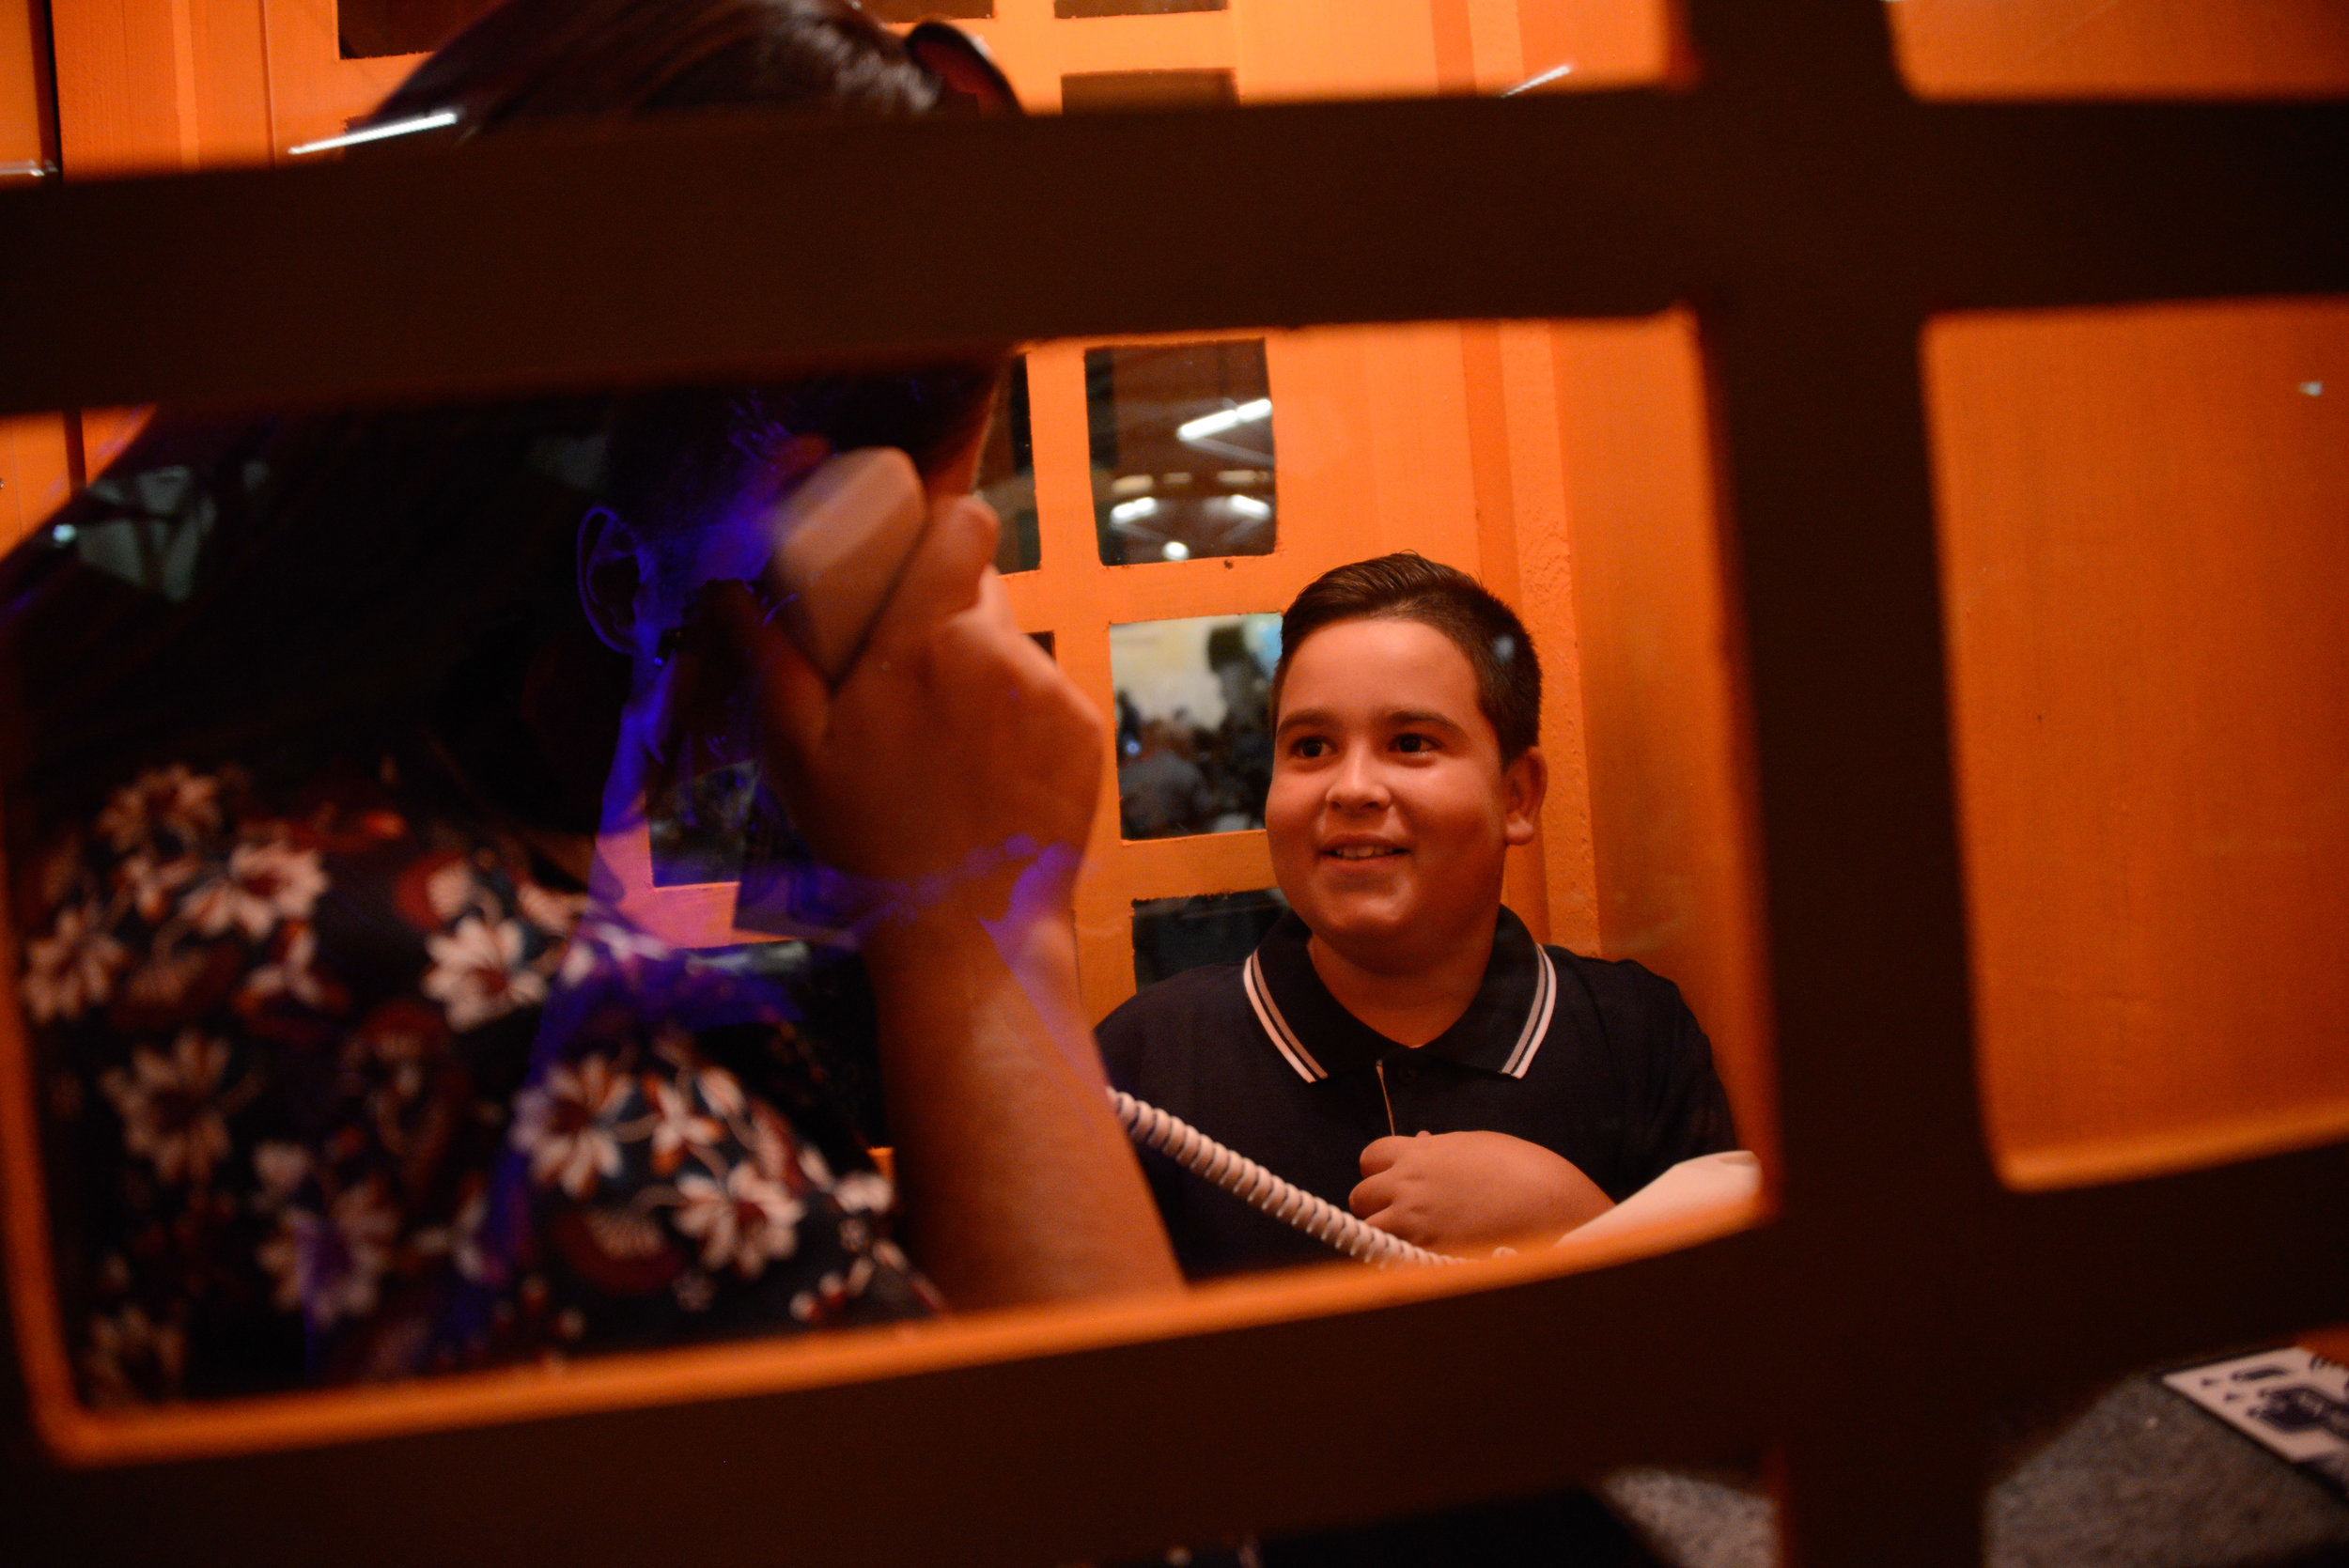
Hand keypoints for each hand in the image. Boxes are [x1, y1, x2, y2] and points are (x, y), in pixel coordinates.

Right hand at [713, 494, 1102, 916]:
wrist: (968, 930)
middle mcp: (998, 651)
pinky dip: (1020, 719)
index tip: (919, 552)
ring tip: (947, 743)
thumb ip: (767, 658)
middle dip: (946, 614)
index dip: (946, 524)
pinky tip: (989, 772)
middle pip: (981, 590)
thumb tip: (724, 588)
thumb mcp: (797, 753)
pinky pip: (1047, 696)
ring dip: (981, 671)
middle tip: (908, 675)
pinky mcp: (1085, 730)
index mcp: (924, 640)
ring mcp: (1051, 691)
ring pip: (1012, 647)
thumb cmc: (869, 840)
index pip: (966, 521)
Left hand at [1350, 1130, 1614, 1252]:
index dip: (1378, 1171)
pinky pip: (1392, 1259)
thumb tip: (1421, 1145)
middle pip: (1360, 1197)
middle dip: (1374, 1205)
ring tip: (1405, 1242)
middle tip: (1396, 1215)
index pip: (1370, 1157)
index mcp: (1419, 1153)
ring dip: (1382, 1236)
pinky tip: (1418, 1259)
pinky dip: (1398, 1260)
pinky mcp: (1426, 1253)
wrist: (1548, 1200)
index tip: (1391, 1182)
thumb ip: (1440, 1149)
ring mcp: (1414, 1221)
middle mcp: (1407, 1185)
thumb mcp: (1474, 1144)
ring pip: (1369, 1231)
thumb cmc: (1520, 1168)